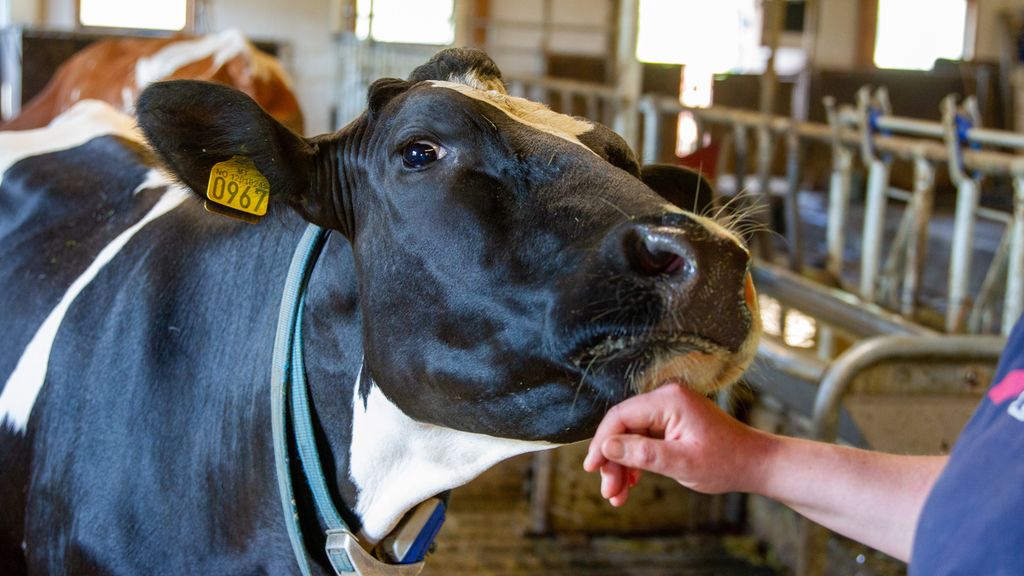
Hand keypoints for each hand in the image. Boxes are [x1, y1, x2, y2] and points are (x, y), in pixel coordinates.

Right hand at [582, 383, 771, 505]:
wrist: (755, 464)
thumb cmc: (726, 462)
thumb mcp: (682, 463)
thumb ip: (642, 454)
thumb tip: (607, 448)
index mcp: (669, 400)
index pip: (621, 416)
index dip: (602, 442)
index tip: (591, 468)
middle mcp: (666, 399)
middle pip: (624, 427)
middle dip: (612, 460)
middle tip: (609, 491)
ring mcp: (669, 410)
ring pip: (631, 436)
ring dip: (622, 465)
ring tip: (617, 495)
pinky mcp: (671, 422)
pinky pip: (644, 439)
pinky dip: (635, 461)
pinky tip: (631, 483)